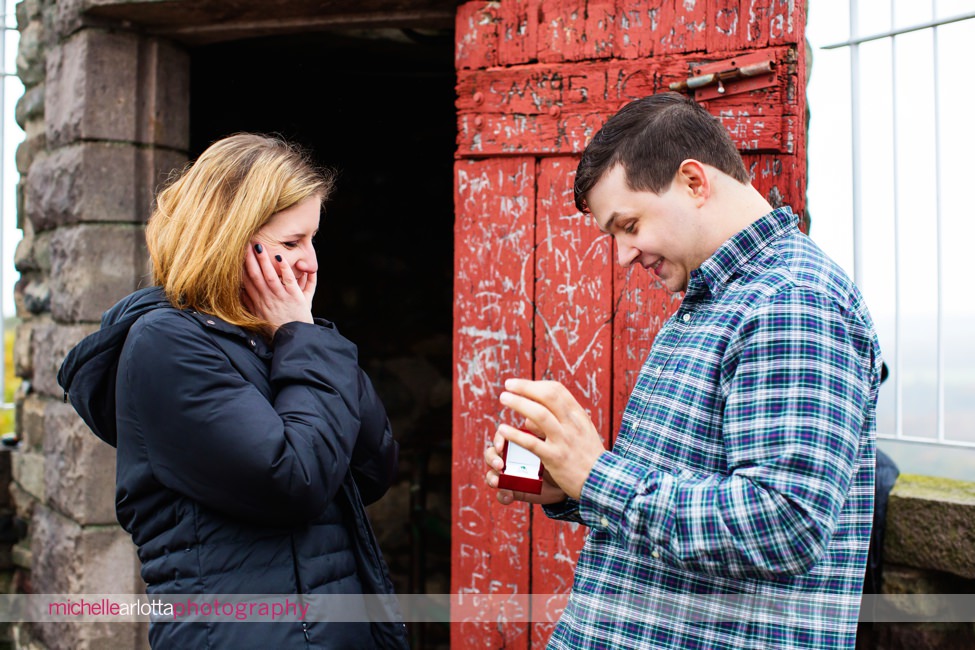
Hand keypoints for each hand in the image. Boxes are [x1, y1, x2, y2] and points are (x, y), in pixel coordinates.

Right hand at [242, 243, 314, 334]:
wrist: (292, 339)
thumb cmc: (276, 327)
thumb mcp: (259, 317)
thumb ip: (250, 303)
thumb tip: (240, 292)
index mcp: (258, 301)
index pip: (246, 281)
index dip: (240, 267)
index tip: (235, 254)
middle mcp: (266, 298)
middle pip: (255, 276)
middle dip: (249, 260)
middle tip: (244, 244)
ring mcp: (280, 297)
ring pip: (270, 276)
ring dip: (264, 261)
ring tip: (259, 247)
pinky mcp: (294, 298)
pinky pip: (289, 281)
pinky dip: (285, 269)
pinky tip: (280, 258)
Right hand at [484, 430, 567, 505]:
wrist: (571, 480)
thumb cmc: (560, 456)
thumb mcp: (551, 444)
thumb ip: (540, 433)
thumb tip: (529, 419)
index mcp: (518, 444)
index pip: (502, 438)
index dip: (498, 440)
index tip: (501, 446)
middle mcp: (511, 459)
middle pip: (492, 455)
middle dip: (492, 459)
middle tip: (499, 465)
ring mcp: (511, 476)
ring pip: (492, 474)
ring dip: (491, 478)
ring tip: (497, 482)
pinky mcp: (515, 491)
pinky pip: (503, 494)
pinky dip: (503, 496)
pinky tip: (508, 496)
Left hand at [496, 378, 605, 499]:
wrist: (602, 481)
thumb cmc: (587, 456)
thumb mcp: (581, 431)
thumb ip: (559, 421)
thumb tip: (529, 416)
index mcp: (578, 415)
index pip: (556, 390)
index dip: (535, 384)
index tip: (520, 385)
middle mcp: (571, 424)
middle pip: (548, 396)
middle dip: (525, 387)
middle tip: (508, 384)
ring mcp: (563, 440)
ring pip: (539, 415)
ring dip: (519, 403)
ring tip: (504, 398)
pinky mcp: (555, 458)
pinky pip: (532, 443)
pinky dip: (515, 434)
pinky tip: (503, 429)